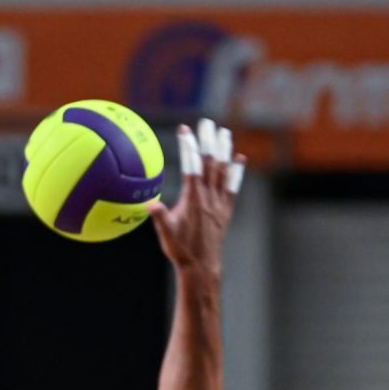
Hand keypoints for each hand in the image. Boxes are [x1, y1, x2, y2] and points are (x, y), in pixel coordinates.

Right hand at [148, 118, 244, 277]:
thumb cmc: (181, 250)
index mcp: (193, 198)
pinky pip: (233, 186)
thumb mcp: (166, 233)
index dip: (189, 146)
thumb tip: (149, 204)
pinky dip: (236, 172)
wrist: (202, 267)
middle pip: (210, 162)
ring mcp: (219, 203)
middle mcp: (209, 197)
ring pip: (223, 171)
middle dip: (208, 141)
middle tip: (207, 123)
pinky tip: (239, 159)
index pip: (192, 166)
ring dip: (224, 150)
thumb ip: (160, 216)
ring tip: (224, 132)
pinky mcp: (225, 210)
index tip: (185, 130)